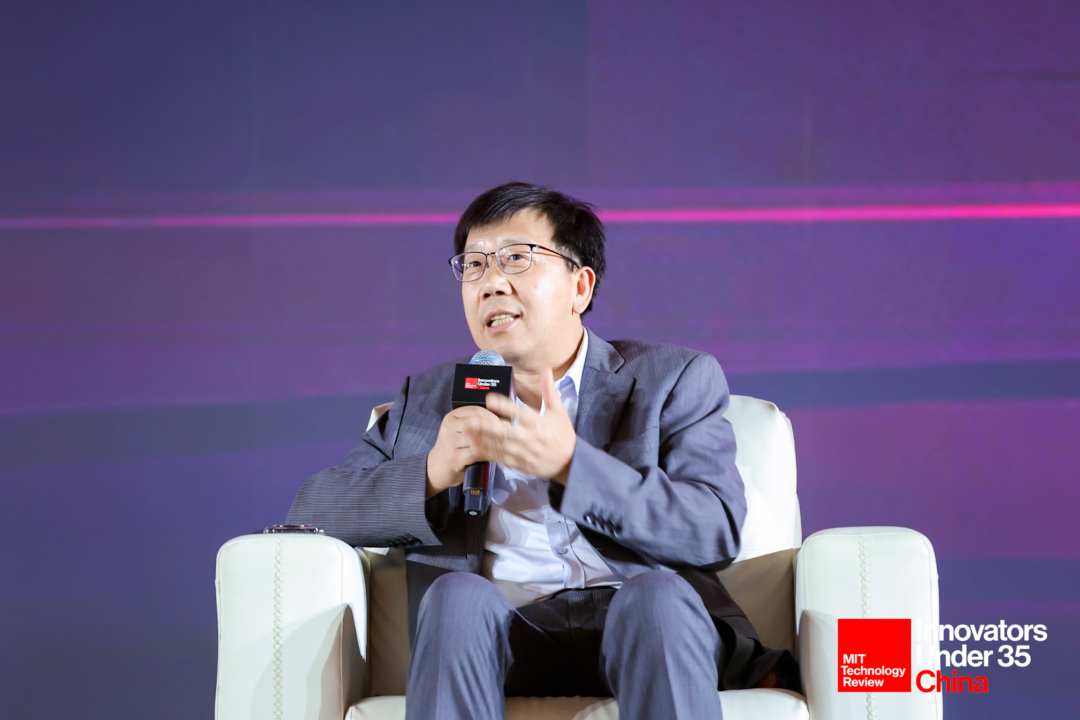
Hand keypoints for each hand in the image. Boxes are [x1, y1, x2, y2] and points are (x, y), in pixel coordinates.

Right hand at [425, 405, 496, 497]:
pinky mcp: (454, 458)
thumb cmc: (453, 449)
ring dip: (493, 440)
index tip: (505, 420)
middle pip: (478, 422)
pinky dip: (488, 453)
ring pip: (478, 437)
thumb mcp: (460, 431)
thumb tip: (502, 418)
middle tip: (508, 433)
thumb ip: (475, 423)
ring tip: (504, 443)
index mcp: (452, 417)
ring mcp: (450, 443)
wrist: (436, 469)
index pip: (476, 410)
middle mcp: (449, 427)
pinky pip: (476, 452)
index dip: (493, 415)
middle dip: (496, 427)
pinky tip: (495, 454)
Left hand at [470, 368, 576, 483]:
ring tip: (467, 430)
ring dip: (482, 438)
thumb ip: (549, 391)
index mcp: (539, 424)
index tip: (491, 399)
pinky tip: (474, 446)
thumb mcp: (559, 411)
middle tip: (471, 418)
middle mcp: (529, 439)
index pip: (520, 413)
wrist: (569, 463)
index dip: (505, 405)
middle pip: (505, 432)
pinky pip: (499, 458)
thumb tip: (547, 370)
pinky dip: (487, 452)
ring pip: (499, 446)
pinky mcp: (518, 464)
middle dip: (487, 426)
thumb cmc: (563, 436)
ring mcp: (522, 453)